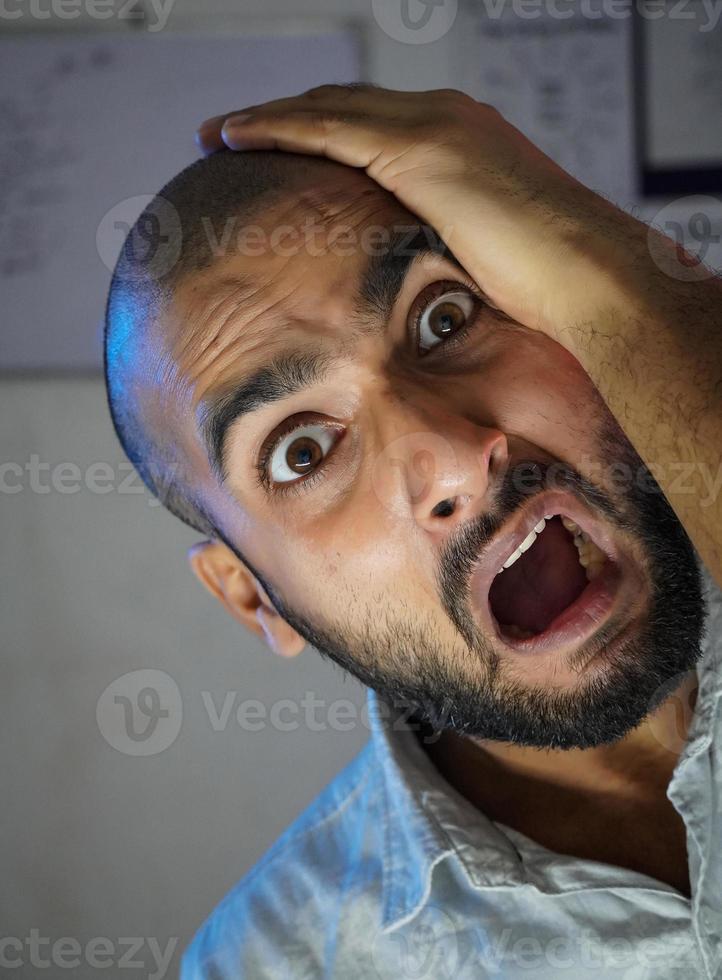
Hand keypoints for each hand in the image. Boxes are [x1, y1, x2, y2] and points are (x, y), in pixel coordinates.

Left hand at [195, 84, 639, 343]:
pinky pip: (325, 128)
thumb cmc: (551, 287)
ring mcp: (434, 127)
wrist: (591, 277)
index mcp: (464, 142)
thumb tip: (421, 287)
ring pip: (326, 108)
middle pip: (344, 106)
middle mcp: (447, 118)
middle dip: (287, 117)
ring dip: (267, 118)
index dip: (323, 133)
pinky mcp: (419, 149)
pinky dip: (275, 127)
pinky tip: (233, 137)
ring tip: (219, 133)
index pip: (375, 127)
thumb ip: (448, 250)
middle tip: (236, 134)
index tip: (284, 152)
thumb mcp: (487, 259)